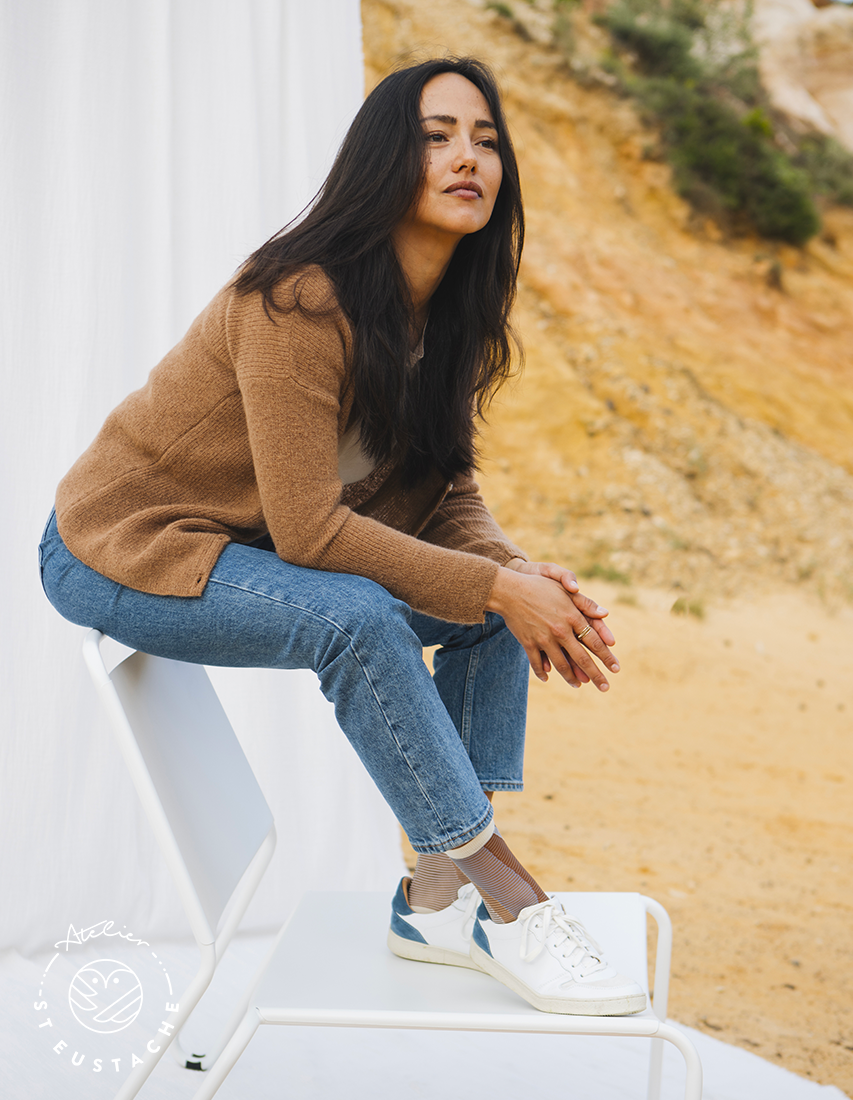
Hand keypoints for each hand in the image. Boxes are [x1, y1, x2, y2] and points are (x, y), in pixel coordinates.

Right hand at [491, 560, 618, 688]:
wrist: (509, 590)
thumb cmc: (539, 586)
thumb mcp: (564, 589)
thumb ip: (586, 603)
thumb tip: (605, 614)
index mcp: (572, 617)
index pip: (594, 642)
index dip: (606, 656)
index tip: (616, 668)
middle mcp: (561, 631)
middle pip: (582, 658)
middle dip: (595, 675)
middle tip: (605, 688)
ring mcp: (544, 639)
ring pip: (561, 665)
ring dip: (571, 677)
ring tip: (579, 685)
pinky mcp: (528, 643)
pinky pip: (537, 663)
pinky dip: (542, 672)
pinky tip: (547, 678)